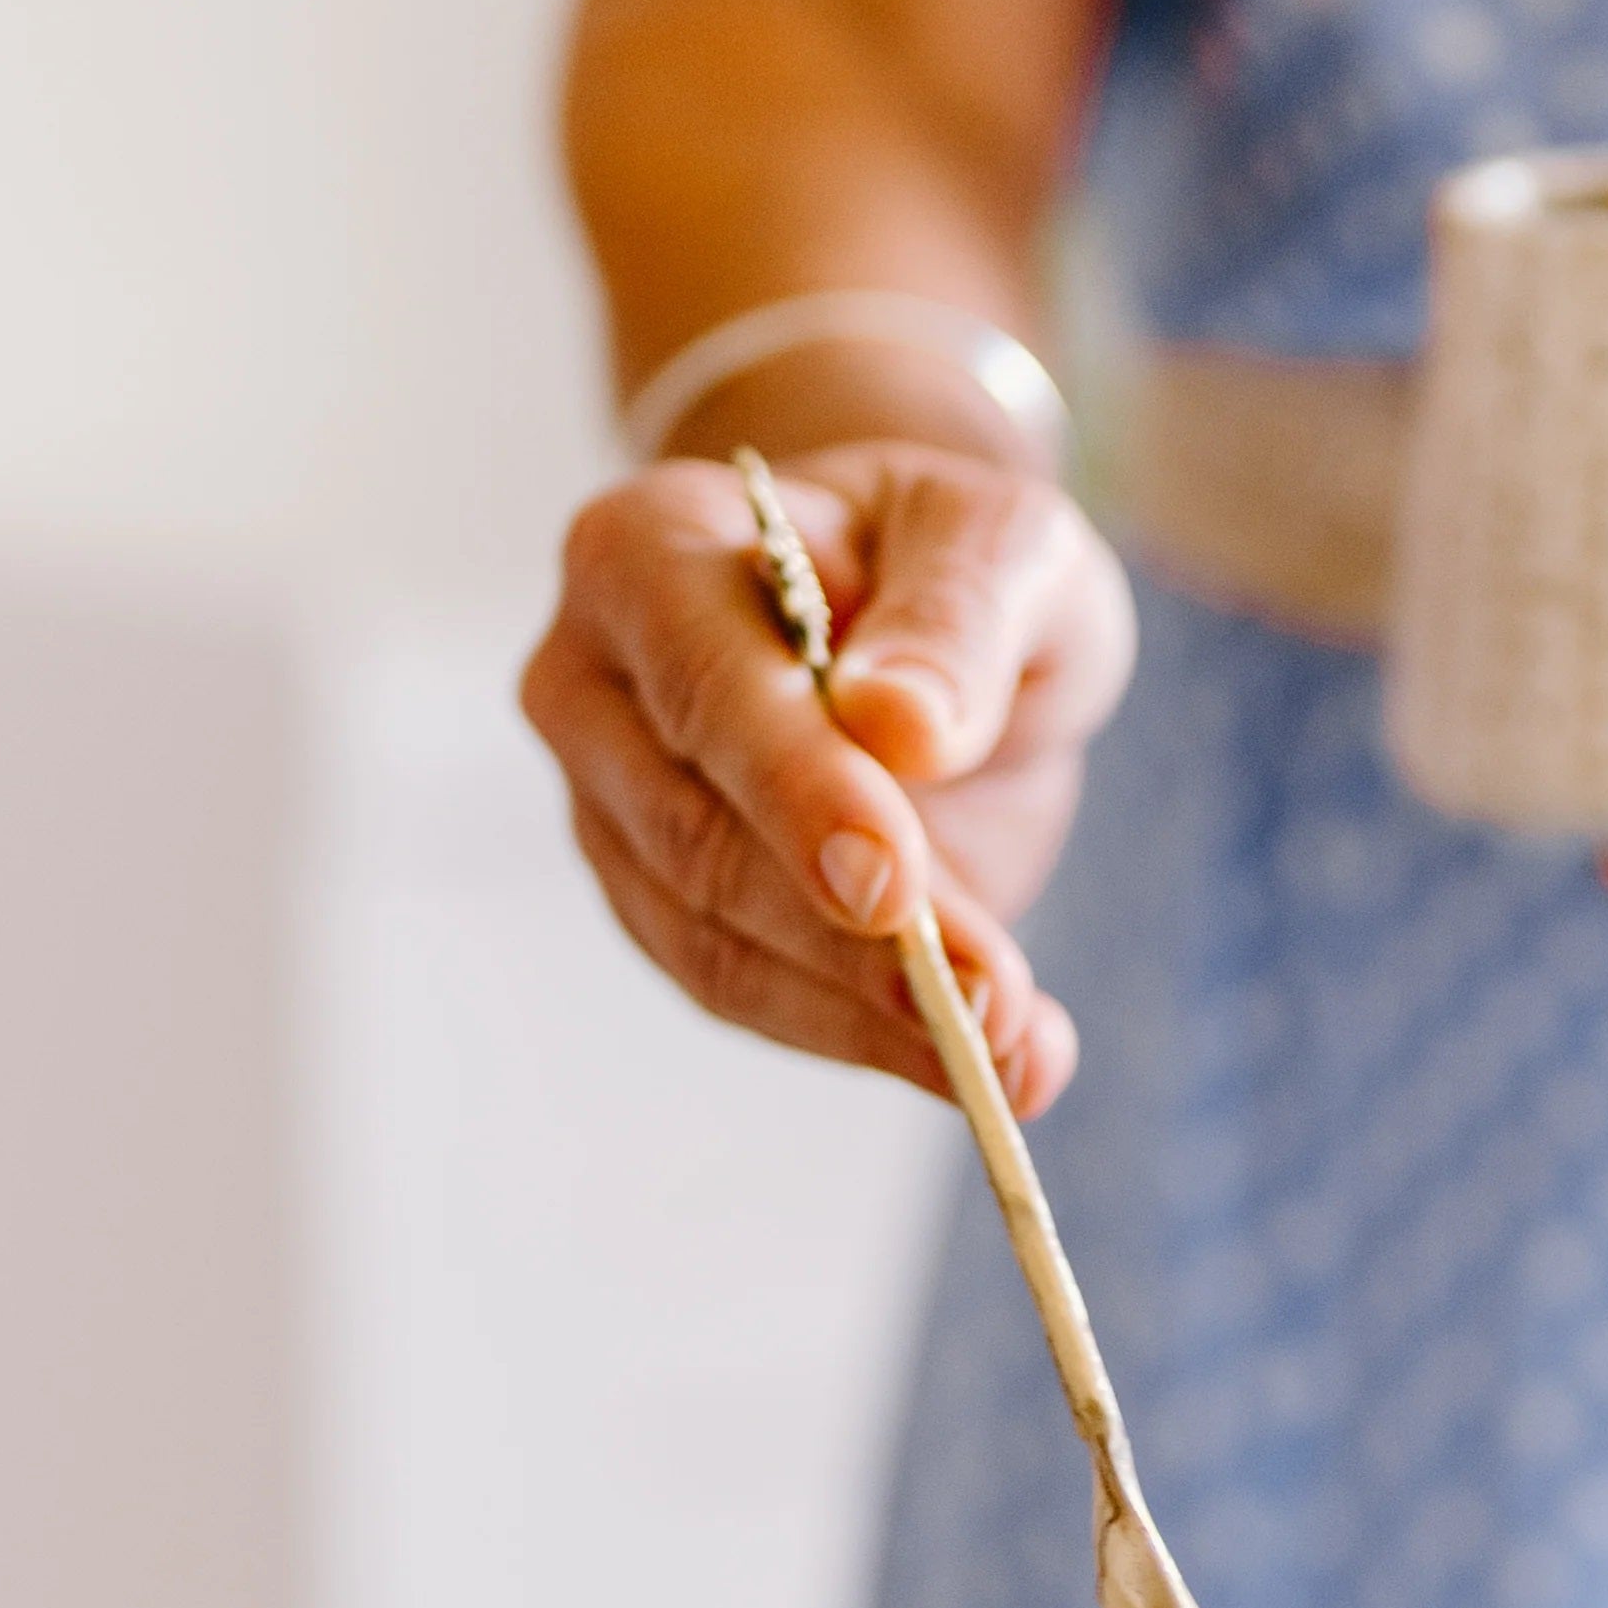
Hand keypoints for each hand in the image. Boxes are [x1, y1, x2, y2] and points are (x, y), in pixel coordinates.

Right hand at [520, 443, 1137, 1109]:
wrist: (935, 631)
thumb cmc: (959, 563)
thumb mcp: (1004, 544)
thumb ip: (959, 617)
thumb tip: (900, 726)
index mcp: (647, 551)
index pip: (706, 689)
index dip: (795, 792)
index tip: (891, 886)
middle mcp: (593, 683)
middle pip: (697, 838)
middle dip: (849, 940)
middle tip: (988, 1003)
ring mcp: (611, 807)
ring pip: (715, 943)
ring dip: (869, 1014)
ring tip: (1015, 1049)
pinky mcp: (661, 906)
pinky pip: (749, 992)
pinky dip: (870, 1038)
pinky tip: (993, 1064)